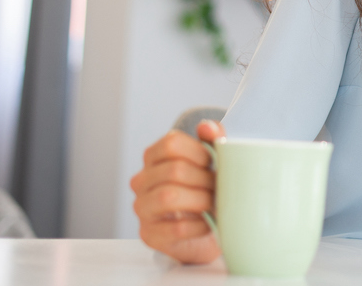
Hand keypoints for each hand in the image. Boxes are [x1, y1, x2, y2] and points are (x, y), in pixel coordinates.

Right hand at [130, 120, 223, 263]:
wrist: (205, 232)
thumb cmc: (206, 189)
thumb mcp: (212, 161)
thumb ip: (213, 138)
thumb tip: (208, 127)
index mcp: (154, 156)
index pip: (171, 144)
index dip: (199, 152)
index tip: (213, 163)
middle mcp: (141, 180)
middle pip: (174, 170)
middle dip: (204, 179)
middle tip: (220, 186)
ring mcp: (142, 208)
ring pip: (168, 196)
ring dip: (200, 200)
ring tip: (215, 203)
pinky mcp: (149, 234)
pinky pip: (175, 228)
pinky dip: (199, 225)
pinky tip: (209, 223)